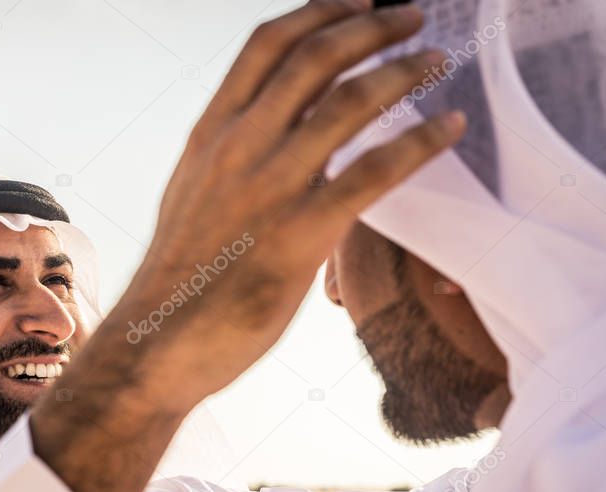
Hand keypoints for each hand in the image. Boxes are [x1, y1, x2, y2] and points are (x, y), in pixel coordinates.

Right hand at [31, 0, 465, 491]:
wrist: (156, 342)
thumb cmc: (178, 277)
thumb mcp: (192, 196)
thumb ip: (231, 158)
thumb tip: (274, 137)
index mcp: (211, 134)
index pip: (266, 45)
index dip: (319, 11)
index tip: (358, 1)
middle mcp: (239, 147)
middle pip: (315, 57)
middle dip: (372, 26)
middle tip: (413, 18)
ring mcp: (270, 188)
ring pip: (349, 102)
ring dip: (403, 72)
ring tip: (436, 62)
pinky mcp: (301, 235)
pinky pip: (374, 172)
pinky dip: (419, 141)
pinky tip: (449, 128)